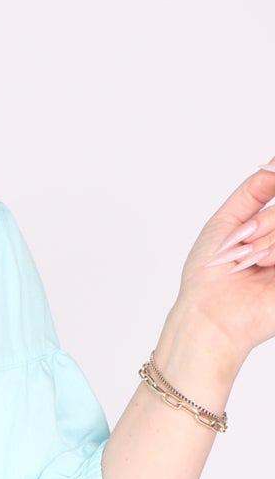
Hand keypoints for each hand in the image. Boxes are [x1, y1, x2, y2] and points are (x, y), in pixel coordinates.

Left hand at [170, 157, 274, 372]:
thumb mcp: (225, 222)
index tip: (257, 205)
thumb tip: (273, 162)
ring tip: (251, 262)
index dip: (274, 181)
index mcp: (267, 227)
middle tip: (243, 245)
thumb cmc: (209, 277)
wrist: (211, 316)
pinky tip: (266, 267)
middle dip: (262, 224)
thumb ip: (254, 190)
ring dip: (267, 241)